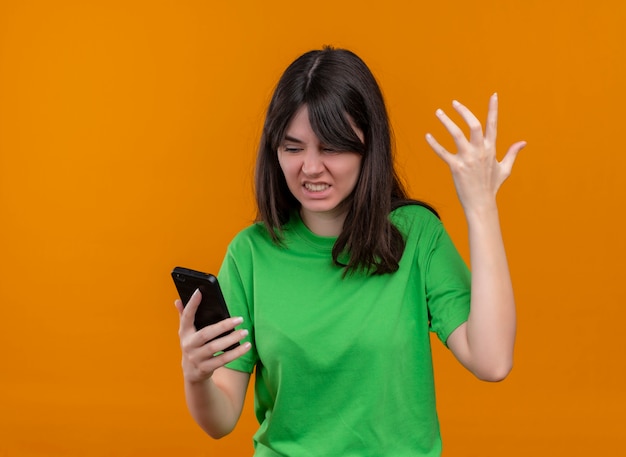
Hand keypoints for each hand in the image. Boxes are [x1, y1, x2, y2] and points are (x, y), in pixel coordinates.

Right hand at [175, 289, 250, 383]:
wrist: (191, 373)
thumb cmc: (193, 346)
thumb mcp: (186, 333)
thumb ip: (184, 316)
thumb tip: (178, 301)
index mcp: (184, 333)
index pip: (186, 317)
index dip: (192, 304)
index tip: (199, 291)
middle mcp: (188, 345)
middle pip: (206, 334)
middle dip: (223, 326)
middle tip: (240, 319)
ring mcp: (196, 358)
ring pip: (215, 348)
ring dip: (231, 339)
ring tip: (245, 332)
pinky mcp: (205, 368)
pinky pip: (222, 360)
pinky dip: (235, 353)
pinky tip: (246, 346)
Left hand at [425, 93, 525, 213]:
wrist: (481, 204)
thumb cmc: (491, 187)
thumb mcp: (505, 169)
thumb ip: (512, 153)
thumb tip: (523, 142)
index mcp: (491, 149)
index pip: (493, 125)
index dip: (493, 109)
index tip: (493, 95)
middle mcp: (480, 152)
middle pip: (473, 125)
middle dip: (464, 111)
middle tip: (454, 103)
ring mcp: (467, 159)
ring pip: (456, 134)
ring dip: (446, 121)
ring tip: (438, 112)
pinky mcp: (456, 167)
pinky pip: (443, 152)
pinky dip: (434, 144)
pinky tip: (427, 136)